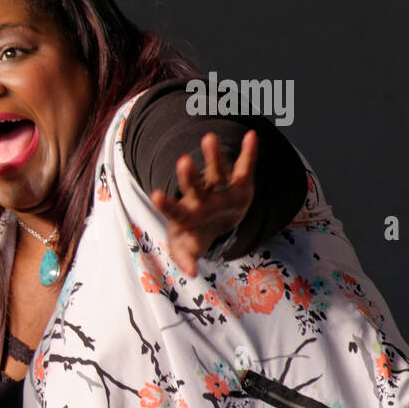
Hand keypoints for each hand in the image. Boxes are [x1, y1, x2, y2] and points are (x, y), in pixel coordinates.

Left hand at [149, 130, 257, 276]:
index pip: (175, 209)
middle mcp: (201, 198)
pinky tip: (252, 135)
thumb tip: (191, 272)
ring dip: (213, 156)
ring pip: (215, 171)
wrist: (214, 224)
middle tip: (183, 161)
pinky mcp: (239, 185)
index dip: (166, 203)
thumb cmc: (194, 235)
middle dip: (189, 176)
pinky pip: (245, 167)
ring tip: (209, 137)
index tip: (155, 194)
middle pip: (194, 186)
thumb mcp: (188, 249)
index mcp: (186, 215)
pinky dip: (250, 153)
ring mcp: (218, 189)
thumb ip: (186, 257)